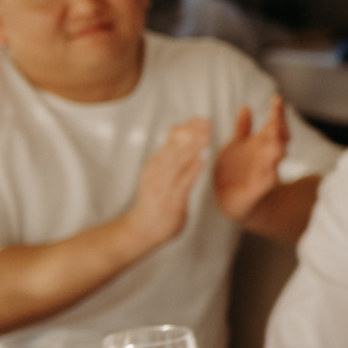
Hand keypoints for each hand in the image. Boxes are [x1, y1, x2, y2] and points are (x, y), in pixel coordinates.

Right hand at [123, 119, 209, 254]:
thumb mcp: (158, 175)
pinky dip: (191, 171)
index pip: (170, 141)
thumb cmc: (154, 201)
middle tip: (206, 121)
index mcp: (156, 164)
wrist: (142, 229)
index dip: (186, 128)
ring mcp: (163, 186)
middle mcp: (157, 172)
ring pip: (178, 163)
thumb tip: (179, 138)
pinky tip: (202, 161)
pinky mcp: (171, 200)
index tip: (200, 118)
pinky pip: (182, 184)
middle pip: (174, 148)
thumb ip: (168, 158)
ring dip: (192, 148)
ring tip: (206, 135)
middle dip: (191, 133)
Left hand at [212, 96, 290, 222]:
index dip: (277, 113)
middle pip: (279, 137)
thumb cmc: (237, 171)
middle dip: (280, 128)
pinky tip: (270, 166)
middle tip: (276, 117)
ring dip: (277, 147)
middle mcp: (268, 154)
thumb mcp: (236, 146)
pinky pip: (267, 179)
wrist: (234, 201)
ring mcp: (267, 170)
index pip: (273, 125)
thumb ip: (243, 128)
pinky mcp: (261, 187)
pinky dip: (270, 173)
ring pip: (276, 156)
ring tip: (275, 138)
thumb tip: (245, 107)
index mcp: (262, 144)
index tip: (277, 99)